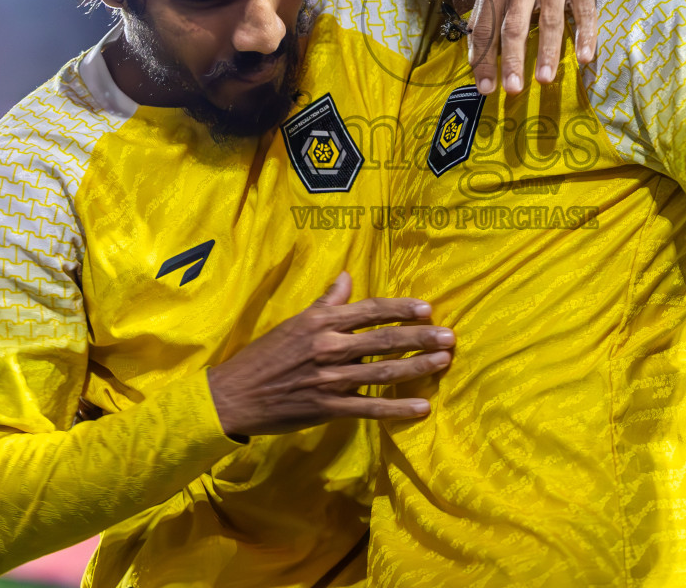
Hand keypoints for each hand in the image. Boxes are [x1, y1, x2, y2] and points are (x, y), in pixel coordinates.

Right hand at [205, 272, 453, 436]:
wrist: (234, 395)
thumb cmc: (265, 356)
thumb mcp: (294, 321)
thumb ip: (325, 302)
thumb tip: (347, 276)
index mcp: (321, 321)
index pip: (370, 310)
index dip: (401, 308)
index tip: (427, 310)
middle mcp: (329, 346)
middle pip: (385, 339)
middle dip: (421, 337)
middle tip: (450, 337)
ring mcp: (331, 378)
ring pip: (384, 371)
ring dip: (418, 367)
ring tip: (444, 362)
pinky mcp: (328, 408)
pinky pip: (371, 408)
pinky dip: (398, 409)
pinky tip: (422, 408)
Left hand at [469, 0, 614, 94]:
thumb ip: (491, 3)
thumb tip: (476, 43)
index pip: (486, 23)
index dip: (483, 57)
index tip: (485, 86)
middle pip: (514, 24)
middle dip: (512, 59)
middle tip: (512, 89)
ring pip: (549, 20)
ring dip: (547, 52)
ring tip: (545, 80)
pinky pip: (584, 10)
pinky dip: (585, 34)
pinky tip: (585, 56)